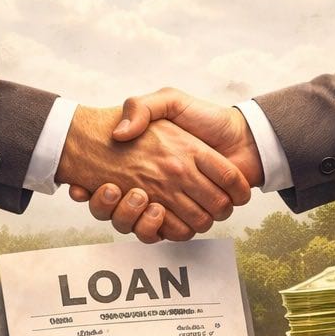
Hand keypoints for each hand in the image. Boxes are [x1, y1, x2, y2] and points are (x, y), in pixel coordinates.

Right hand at [56, 106, 249, 236]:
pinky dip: (154, 228)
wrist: (245, 138)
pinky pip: (163, 234)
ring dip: (131, 216)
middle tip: (109, 188)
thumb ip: (141, 108)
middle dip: (111, 205)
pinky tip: (154, 210)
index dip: (94, 192)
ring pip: (137, 225)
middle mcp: (156, 185)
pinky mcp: (187, 217)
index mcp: (143, 164)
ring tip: (136, 195)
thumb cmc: (208, 118)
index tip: (90, 186)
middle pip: (119, 210)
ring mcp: (172, 203)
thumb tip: (118, 135)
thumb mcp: (169, 101)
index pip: (106, 187)